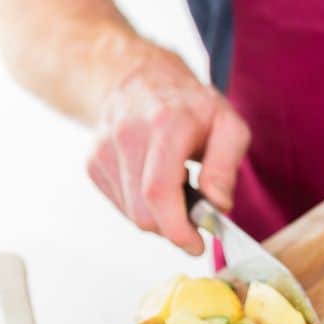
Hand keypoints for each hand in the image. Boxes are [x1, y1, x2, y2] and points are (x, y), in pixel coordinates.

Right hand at [88, 66, 250, 254]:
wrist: (140, 78)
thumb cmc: (192, 106)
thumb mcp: (229, 125)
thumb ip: (227, 166)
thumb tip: (218, 205)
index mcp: (165, 125)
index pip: (159, 191)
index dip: (177, 228)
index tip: (196, 245)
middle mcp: (128, 136)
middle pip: (143, 211)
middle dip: (173, 227)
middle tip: (196, 217)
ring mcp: (104, 149)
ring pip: (132, 213)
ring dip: (160, 216)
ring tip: (179, 188)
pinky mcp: (94, 162)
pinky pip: (121, 204)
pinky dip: (143, 206)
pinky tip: (156, 182)